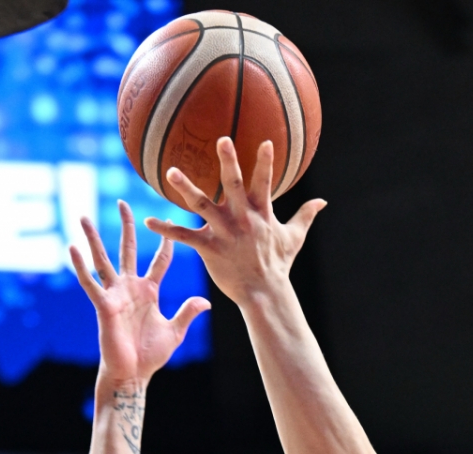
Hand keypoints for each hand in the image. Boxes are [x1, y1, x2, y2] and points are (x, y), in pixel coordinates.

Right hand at [69, 200, 209, 384]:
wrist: (133, 374)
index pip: (159, 261)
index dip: (165, 244)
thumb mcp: (175, 332)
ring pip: (103, 260)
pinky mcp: (104, 306)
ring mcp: (115, 295)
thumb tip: (206, 302)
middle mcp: (130, 288)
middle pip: (128, 250)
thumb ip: (187, 313)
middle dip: (126, 226)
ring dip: (93, 239)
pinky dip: (80, 267)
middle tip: (122, 201)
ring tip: (83, 216)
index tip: (170, 222)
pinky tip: (72, 248)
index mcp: (149, 291)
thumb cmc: (151, 355)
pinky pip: (90, 283)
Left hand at [145, 137, 324, 307]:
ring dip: (186, 189)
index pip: (265, 183)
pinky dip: (166, 229)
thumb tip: (323, 202)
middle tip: (222, 140)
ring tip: (171, 172)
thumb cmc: (277, 265)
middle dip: (229, 163)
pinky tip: (149, 220)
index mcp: (261, 214)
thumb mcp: (294, 238)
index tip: (266, 142)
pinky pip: (184, 237)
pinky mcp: (209, 249)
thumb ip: (305, 215)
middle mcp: (242, 219)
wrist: (263, 295)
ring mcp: (224, 233)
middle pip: (234, 186)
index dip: (266, 163)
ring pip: (203, 205)